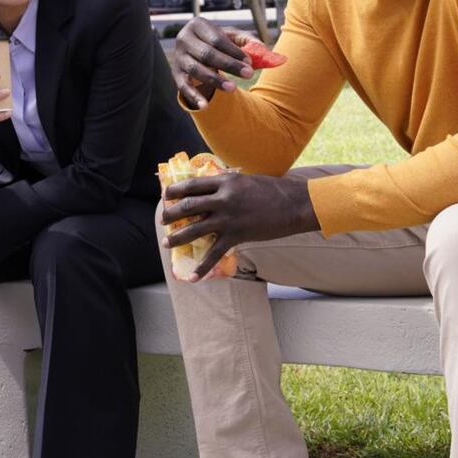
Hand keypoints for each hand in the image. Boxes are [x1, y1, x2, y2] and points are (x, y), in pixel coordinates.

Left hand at [161, 172, 318, 280]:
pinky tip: (192, 276)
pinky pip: (214, 254)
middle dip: (171, 214)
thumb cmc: (273, 190)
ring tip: (167, 243)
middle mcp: (223, 198)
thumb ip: (228, 185)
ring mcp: (228, 218)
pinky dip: (202, 267)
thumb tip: (213, 188)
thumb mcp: (246, 180)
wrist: (293, 205)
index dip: (176, 190)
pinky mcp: (236, 235)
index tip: (167, 195)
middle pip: (188, 206)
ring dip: (177, 237)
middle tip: (163, 220)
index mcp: (225, 181)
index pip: (192, 184)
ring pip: (194, 229)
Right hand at [171, 18, 256, 108]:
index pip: (217, 39)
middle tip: (248, 74)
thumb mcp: (233, 37)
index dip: (234, 51)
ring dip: (215, 80)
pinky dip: (194, 96)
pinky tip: (205, 106)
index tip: (250, 62)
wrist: (195, 49)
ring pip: (196, 70)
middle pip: (207, 54)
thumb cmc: (218, 42)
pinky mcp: (176, 74)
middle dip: (229, 65)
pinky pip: (184, 86)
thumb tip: (272, 56)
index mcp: (198, 25)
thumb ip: (250, 43)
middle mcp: (184, 39)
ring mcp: (178, 57)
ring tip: (233, 89)